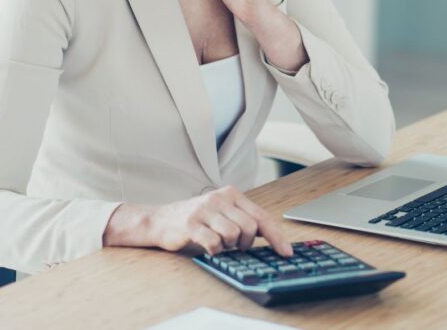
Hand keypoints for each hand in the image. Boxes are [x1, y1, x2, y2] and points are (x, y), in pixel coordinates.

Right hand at [109, 185, 292, 255]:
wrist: (160, 220)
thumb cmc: (195, 220)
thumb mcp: (221, 214)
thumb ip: (243, 221)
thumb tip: (271, 239)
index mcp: (230, 194)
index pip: (261, 216)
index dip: (276, 236)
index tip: (286, 252)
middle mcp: (219, 198)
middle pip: (249, 228)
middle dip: (245, 244)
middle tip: (234, 246)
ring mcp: (204, 209)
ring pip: (233, 235)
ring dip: (228, 247)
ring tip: (218, 244)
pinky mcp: (191, 224)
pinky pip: (214, 243)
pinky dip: (215, 250)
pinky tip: (208, 247)